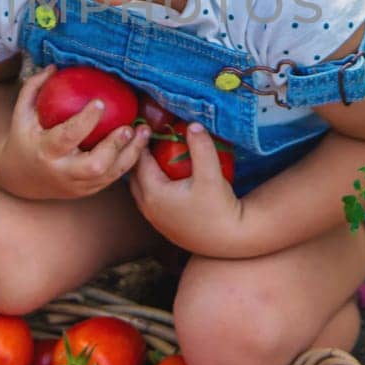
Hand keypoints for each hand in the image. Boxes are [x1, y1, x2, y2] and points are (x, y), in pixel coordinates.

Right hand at [0, 64, 151, 200]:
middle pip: (94, 165)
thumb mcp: (21, 113)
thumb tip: (55, 67)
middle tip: (128, 126)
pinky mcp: (87, 191)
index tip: (100, 102)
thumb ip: (34, 88)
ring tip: (143, 132)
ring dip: (131, 154)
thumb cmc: (23, 138)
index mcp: (45, 151)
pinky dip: (128, 161)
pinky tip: (139, 143)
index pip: (67, 137)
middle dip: (114, 146)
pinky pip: (112, 179)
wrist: (19, 179)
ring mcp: (76, 185)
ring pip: (110, 176)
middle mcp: (62, 172)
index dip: (85, 120)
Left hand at [128, 122, 246, 257]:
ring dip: (144, 171)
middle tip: (150, 138)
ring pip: (140, 188)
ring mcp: (154, 219)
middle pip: (134, 174)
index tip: (148, 125)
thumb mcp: (211, 174)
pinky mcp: (163, 226)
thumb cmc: (220, 207)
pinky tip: (167, 176)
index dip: (142, 141)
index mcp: (153, 193)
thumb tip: (192, 123)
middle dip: (140, 156)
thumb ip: (201, 148)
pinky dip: (152, 184)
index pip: (139, 160)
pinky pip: (149, 199)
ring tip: (157, 155)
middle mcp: (148, 208)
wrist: (229, 240)